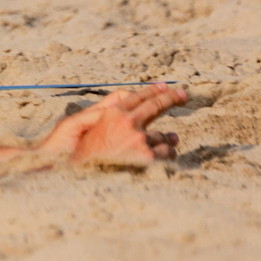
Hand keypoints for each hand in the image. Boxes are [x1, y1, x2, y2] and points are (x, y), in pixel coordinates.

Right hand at [37, 83, 185, 167]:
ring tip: (171, 140)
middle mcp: (128, 122)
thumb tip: (125, 96)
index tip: (166, 86)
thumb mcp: (83, 123)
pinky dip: (167, 153)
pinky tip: (166, 155)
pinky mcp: (147, 157)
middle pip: (156, 105)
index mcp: (113, 113)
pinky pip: (167, 152)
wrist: (77, 174)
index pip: (138, 96)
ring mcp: (139, 140)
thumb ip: (104, 108)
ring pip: (165, 135)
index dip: (153, 89)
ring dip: (168, 138)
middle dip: (172, 98)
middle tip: (183, 94)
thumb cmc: (77, 151)